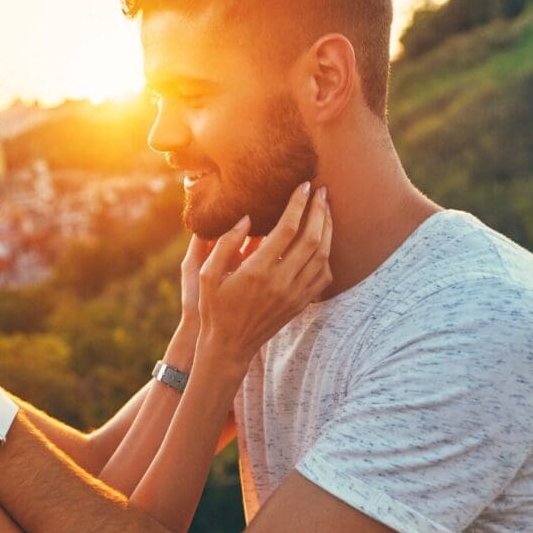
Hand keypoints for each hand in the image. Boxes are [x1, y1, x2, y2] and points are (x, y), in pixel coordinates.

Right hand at [195, 182, 332, 373]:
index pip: (286, 229)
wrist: (229, 345)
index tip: (304, 186)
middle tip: (322, 191)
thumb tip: (246, 218)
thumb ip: (224, 244)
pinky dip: (327, 255)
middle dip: (319, 211)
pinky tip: (322, 242)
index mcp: (256, 271)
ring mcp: (294, 294)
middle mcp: (280, 282)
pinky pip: (323, 276)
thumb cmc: (213, 306)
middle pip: (311, 238)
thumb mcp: (206, 274)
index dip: (298, 204)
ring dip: (327, 229)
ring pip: (322, 255)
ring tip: (326, 210)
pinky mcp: (300, 303)